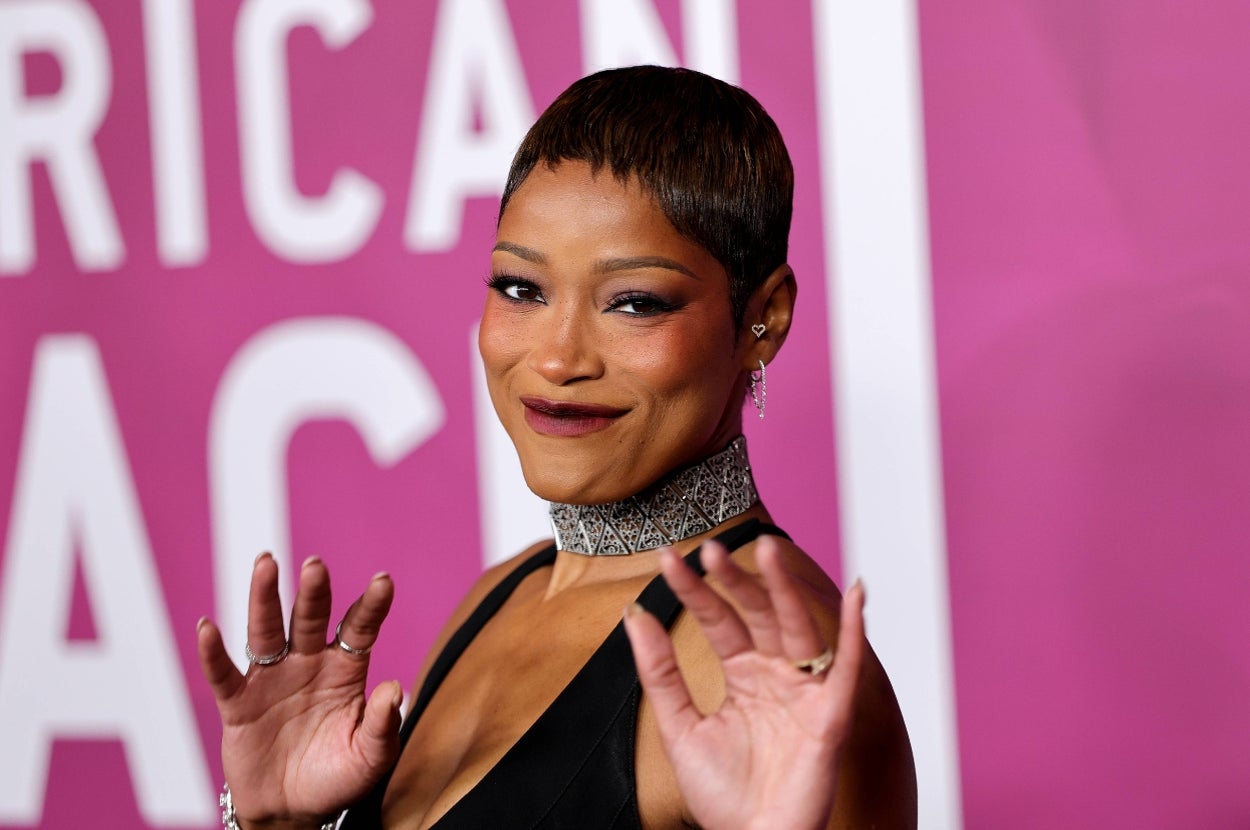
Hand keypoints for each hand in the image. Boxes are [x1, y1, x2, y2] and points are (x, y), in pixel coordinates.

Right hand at [196, 554, 401, 827]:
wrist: (293, 812)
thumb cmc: (338, 777)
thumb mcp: (370, 757)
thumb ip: (382, 725)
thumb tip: (395, 688)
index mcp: (345, 669)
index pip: (359, 629)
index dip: (371, 605)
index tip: (383, 580)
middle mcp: (308, 663)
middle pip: (310, 619)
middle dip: (313, 592)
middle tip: (315, 565)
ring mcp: (272, 680)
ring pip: (267, 632)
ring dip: (264, 598)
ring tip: (265, 564)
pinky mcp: (238, 705)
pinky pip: (224, 675)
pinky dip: (213, 654)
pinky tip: (207, 629)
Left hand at [623, 536, 864, 829]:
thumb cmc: (724, 797)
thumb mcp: (679, 724)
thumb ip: (660, 670)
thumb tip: (634, 614)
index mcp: (743, 675)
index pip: (718, 619)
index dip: (694, 589)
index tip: (667, 558)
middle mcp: (776, 675)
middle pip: (757, 614)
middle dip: (736, 581)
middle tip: (710, 549)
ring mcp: (804, 692)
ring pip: (796, 627)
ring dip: (784, 589)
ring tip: (766, 550)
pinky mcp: (830, 715)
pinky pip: (847, 667)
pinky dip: (855, 630)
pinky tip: (857, 592)